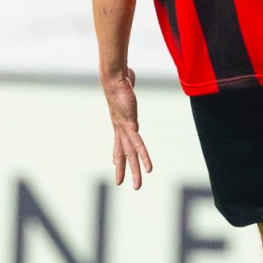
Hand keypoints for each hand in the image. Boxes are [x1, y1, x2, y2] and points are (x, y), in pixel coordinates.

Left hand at [102, 68, 151, 189]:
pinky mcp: (130, 126)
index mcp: (119, 122)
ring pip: (131, 154)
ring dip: (134, 171)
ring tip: (137, 186)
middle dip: (122, 170)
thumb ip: (129, 85)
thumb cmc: (121, 79)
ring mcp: (124, 129)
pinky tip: (148, 169)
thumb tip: (129, 76)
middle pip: (122, 153)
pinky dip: (144, 158)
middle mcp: (120, 129)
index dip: (117, 155)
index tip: (115, 164)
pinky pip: (139, 146)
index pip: (118, 143)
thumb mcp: (126, 86)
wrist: (114, 78)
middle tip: (122, 184)